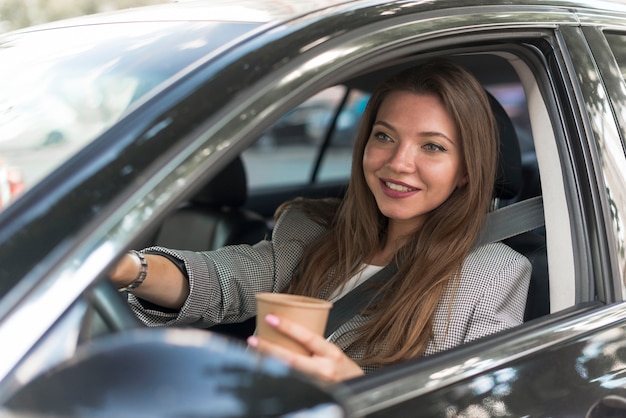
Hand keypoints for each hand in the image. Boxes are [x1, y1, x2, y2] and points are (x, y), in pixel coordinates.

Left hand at [247, 314, 363, 381]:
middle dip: (269, 349)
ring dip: (268, 363)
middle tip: (253, 340)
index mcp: (331, 354)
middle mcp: (324, 370)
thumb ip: (315, 345)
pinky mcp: (311, 395)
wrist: (358, 390)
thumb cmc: (346, 370)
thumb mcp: (334, 353)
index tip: (271, 318)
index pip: (308, 337)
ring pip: (288, 373)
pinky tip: (266, 369)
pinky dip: (276, 375)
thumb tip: (289, 331)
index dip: (288, 327)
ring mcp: (316, 385)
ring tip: (254, 354)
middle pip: (291, 359)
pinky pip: (290, 382)